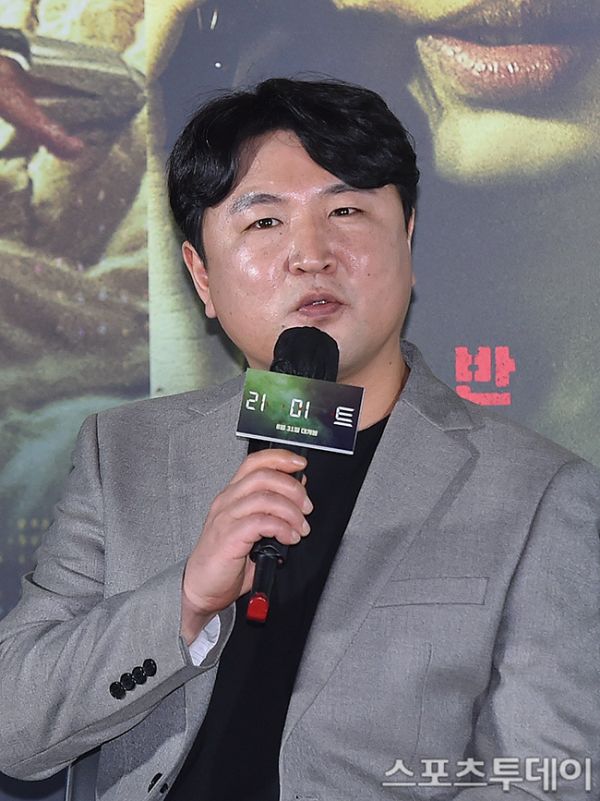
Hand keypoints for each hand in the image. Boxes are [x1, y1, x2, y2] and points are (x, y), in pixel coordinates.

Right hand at [180, 449, 311, 642]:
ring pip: (264, 498)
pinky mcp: (228, 537)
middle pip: (263, 476)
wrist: (203, 588)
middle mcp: (227, 501)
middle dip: (292, 488)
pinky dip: (282, 528)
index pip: (255, 462)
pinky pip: (260, 522)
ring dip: (291, 512)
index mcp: (233, 495)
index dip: (280, 458)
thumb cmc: (227, 561)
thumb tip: (298, 488)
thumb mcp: (254, 528)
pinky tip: (289, 538)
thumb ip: (273, 508)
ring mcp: (226, 518)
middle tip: (306, 507)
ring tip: (300, 528)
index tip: (300, 464)